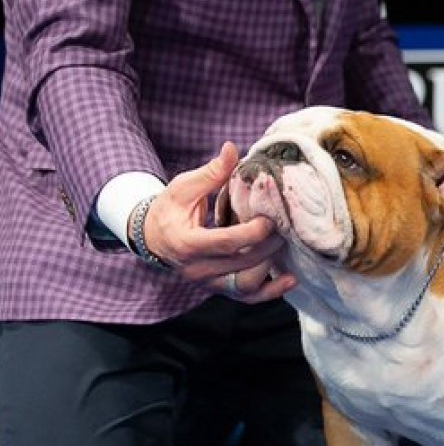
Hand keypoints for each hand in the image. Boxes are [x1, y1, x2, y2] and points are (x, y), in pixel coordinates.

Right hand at [143, 142, 295, 302]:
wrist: (151, 237)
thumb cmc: (169, 209)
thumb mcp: (184, 187)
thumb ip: (211, 173)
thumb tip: (232, 148)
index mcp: (187, 243)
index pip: (225, 242)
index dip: (252, 232)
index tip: (270, 218)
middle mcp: (197, 269)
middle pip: (241, 263)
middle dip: (268, 246)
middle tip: (284, 227)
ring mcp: (208, 283)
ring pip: (245, 285)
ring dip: (270, 267)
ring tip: (285, 246)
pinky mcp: (218, 289)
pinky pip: (246, 297)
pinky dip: (270, 291)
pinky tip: (290, 279)